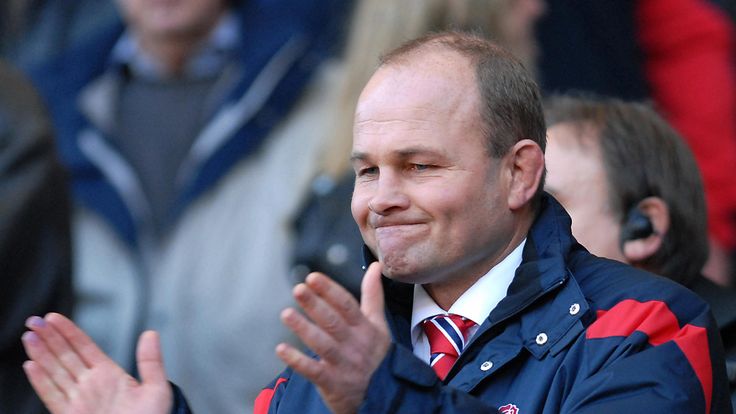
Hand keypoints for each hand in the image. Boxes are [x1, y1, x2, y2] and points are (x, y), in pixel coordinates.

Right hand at [21, 313, 171, 413]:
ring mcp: (79, 400)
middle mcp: (91, 385)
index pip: (85, 348)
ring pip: (55, 372)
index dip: (69, 332)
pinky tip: (31, 366)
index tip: (54, 318)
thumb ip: (151, 361)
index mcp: (110, 375)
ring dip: (41, 354)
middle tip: (35, 321)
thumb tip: (151, 334)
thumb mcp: (157, 388)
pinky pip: (52, 396)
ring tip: (30, 336)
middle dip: (49, 338)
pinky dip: (40, 381)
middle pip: (65, 356)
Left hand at [276, 262, 390, 413]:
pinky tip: (281, 349)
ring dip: (303, 328)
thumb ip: (373, 295)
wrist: (381, 396)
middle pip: (333, 322)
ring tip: (286, 314)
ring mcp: (344, 364)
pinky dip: (297, 361)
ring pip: (322, 344)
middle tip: (298, 289)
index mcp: (365, 328)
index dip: (329, 290)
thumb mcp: (379, 325)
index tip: (312, 277)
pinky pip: (313, 371)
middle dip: (315, 305)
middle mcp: (355, 344)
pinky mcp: (332, 383)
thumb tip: (374, 267)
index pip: (347, 305)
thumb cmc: (375, 354)